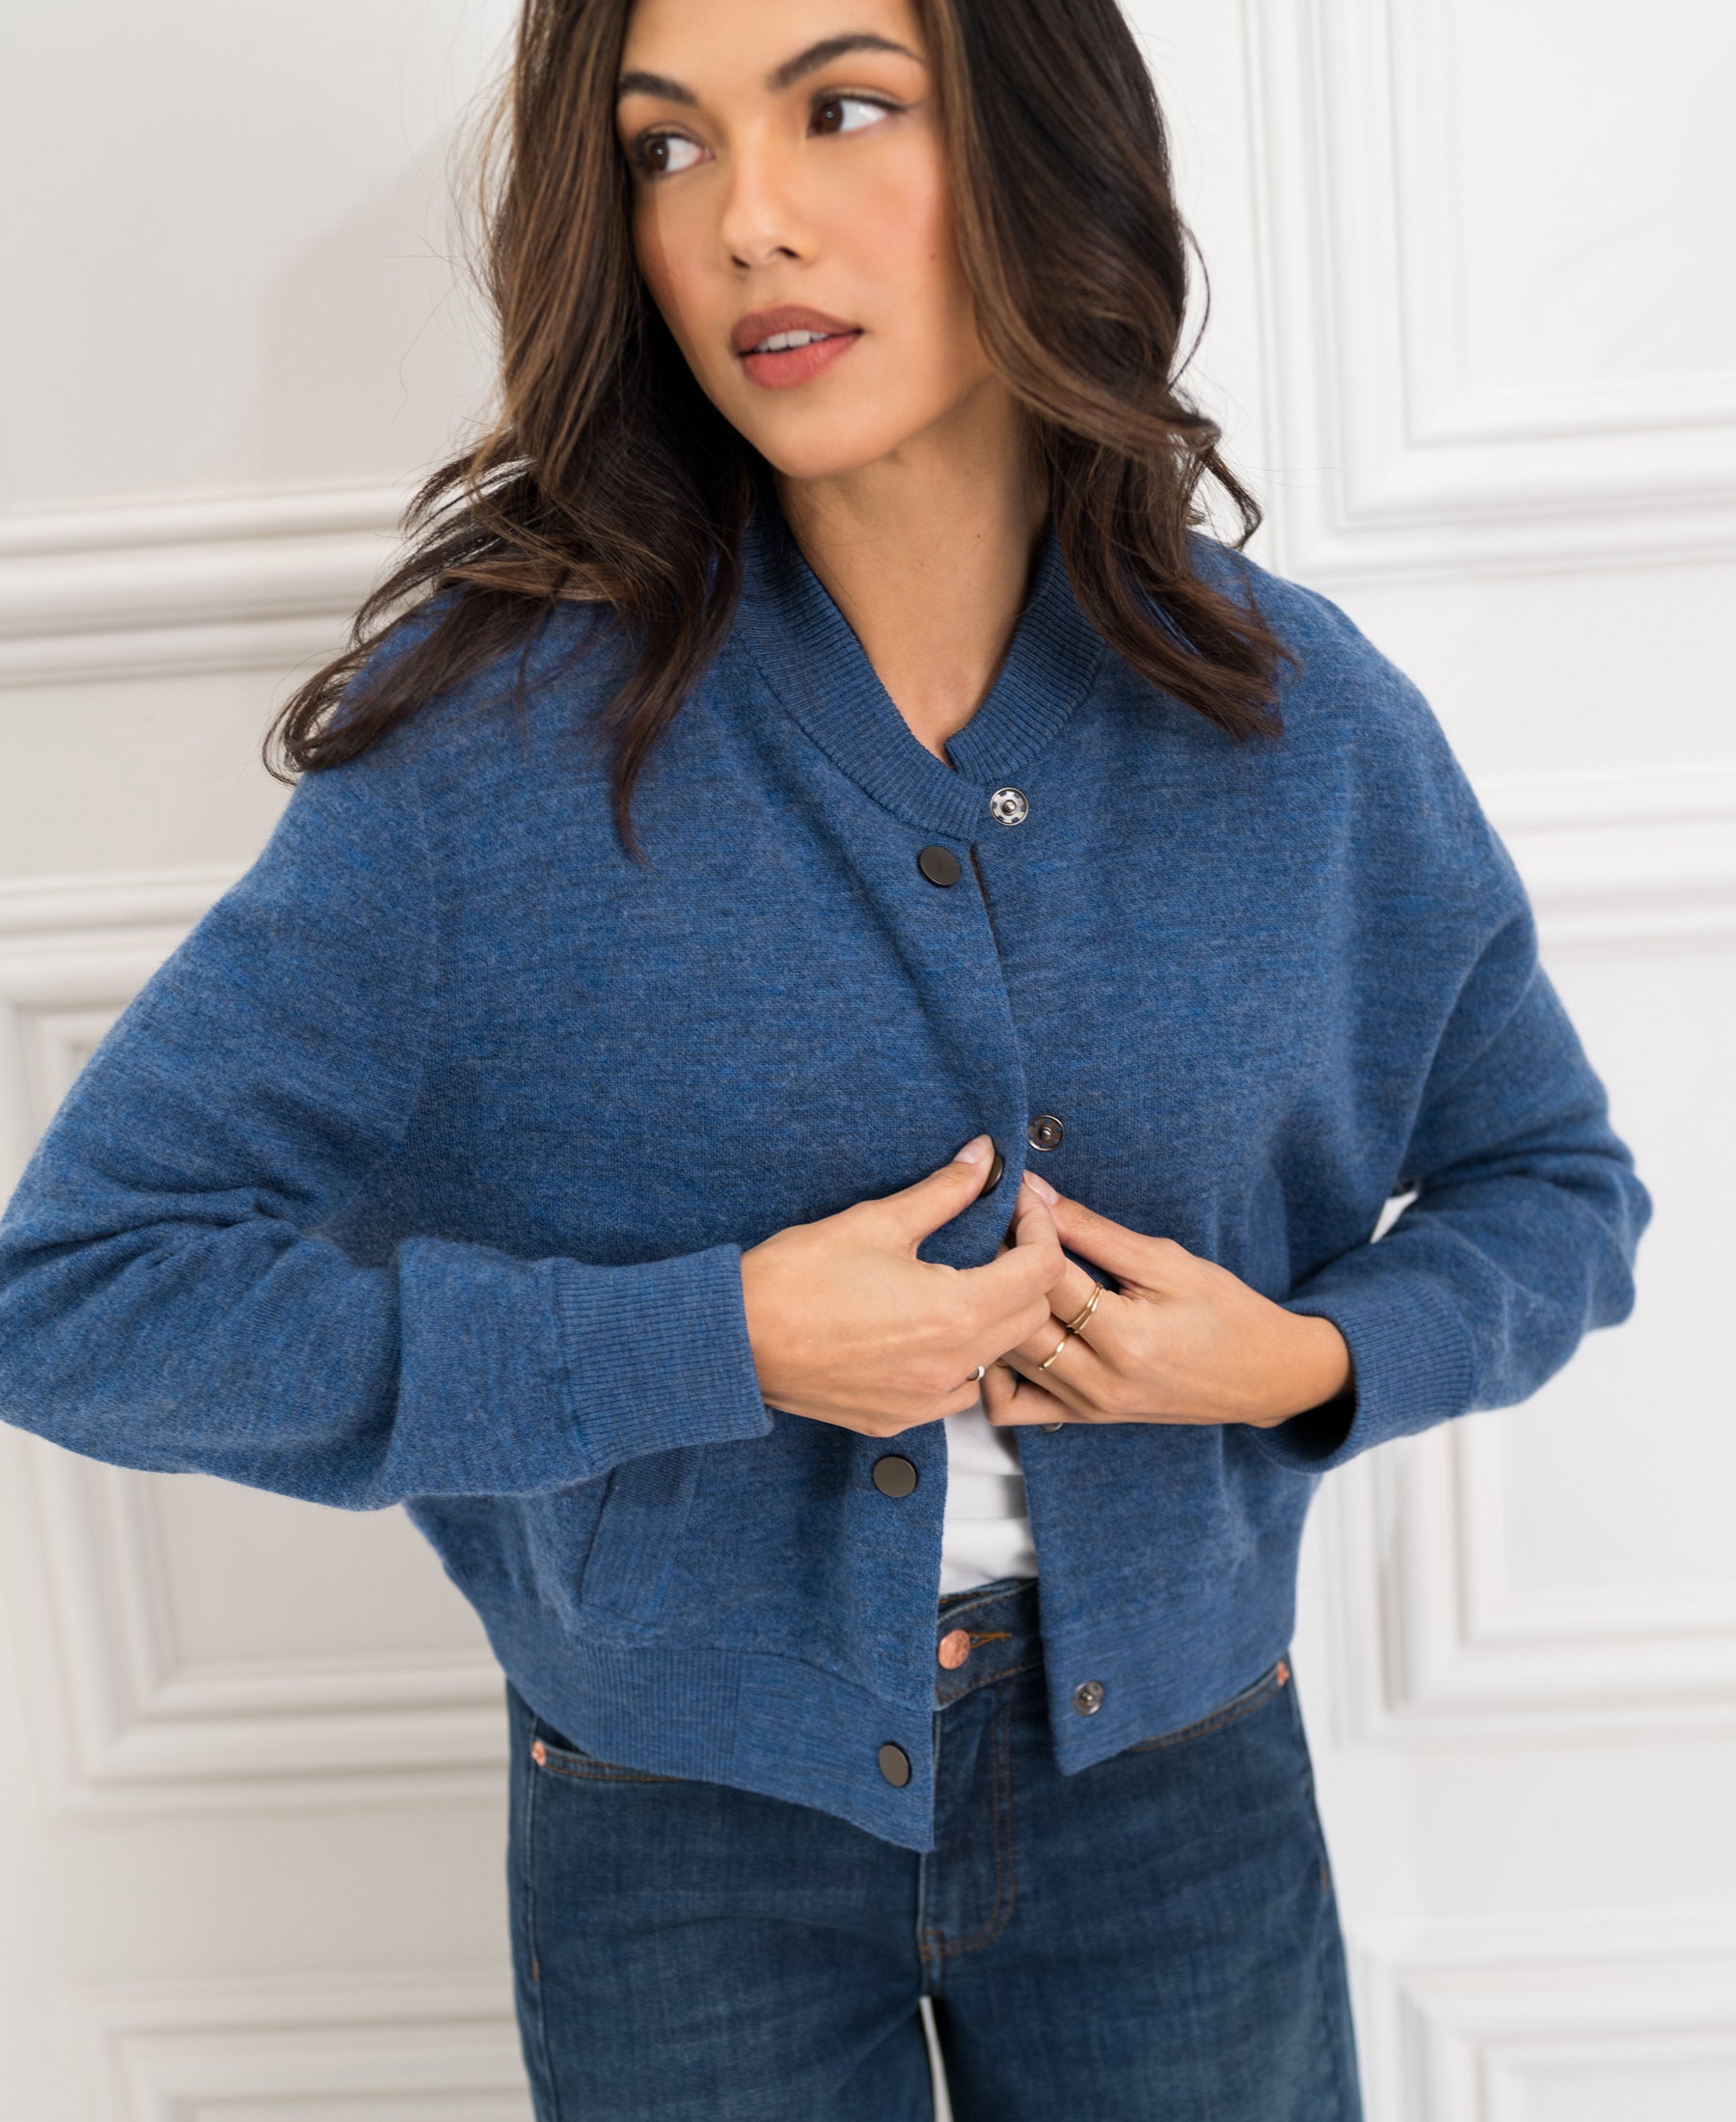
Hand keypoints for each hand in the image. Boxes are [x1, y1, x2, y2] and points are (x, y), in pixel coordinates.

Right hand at [740, 1137, 1063, 1436]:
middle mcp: (951, 1364)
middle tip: (992, 1238)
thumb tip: (983, 1159)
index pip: (1043, 1270)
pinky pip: (957, 1392)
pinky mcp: (898, 1417)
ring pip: (998, 1357)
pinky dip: (960, 1360)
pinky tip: (928, 1332)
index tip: (1018, 1206)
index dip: (1040, 1228)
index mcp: (955, 1311)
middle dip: (1024, 1270)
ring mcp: (926, 1400)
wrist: (736, 1340)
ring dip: (996, 1319)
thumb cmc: (796, 1278)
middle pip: (1031, 1315)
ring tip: (961, 1284)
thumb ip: (944, 1192)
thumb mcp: (876, 1221)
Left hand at [983, 1172, 1352, 1429]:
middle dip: (1000, 1267)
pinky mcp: (1082, 1418)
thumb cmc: (1224, 1312)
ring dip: (995, 1311)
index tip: (1015, 1195)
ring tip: (998, 1272)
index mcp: (1128, 1339)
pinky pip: (1012, 1405)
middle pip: (1018, 1319)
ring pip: (1006, 1359)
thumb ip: (1093, 1231)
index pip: (1049, 1277)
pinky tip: (1009, 1331)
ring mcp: (1088, 1407)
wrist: (1263, 1375)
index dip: (1025, 1228)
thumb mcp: (1166, 1261)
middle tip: (994, 1228)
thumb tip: (1036, 1194)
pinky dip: (997, 1369)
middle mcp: (1101, 1382)